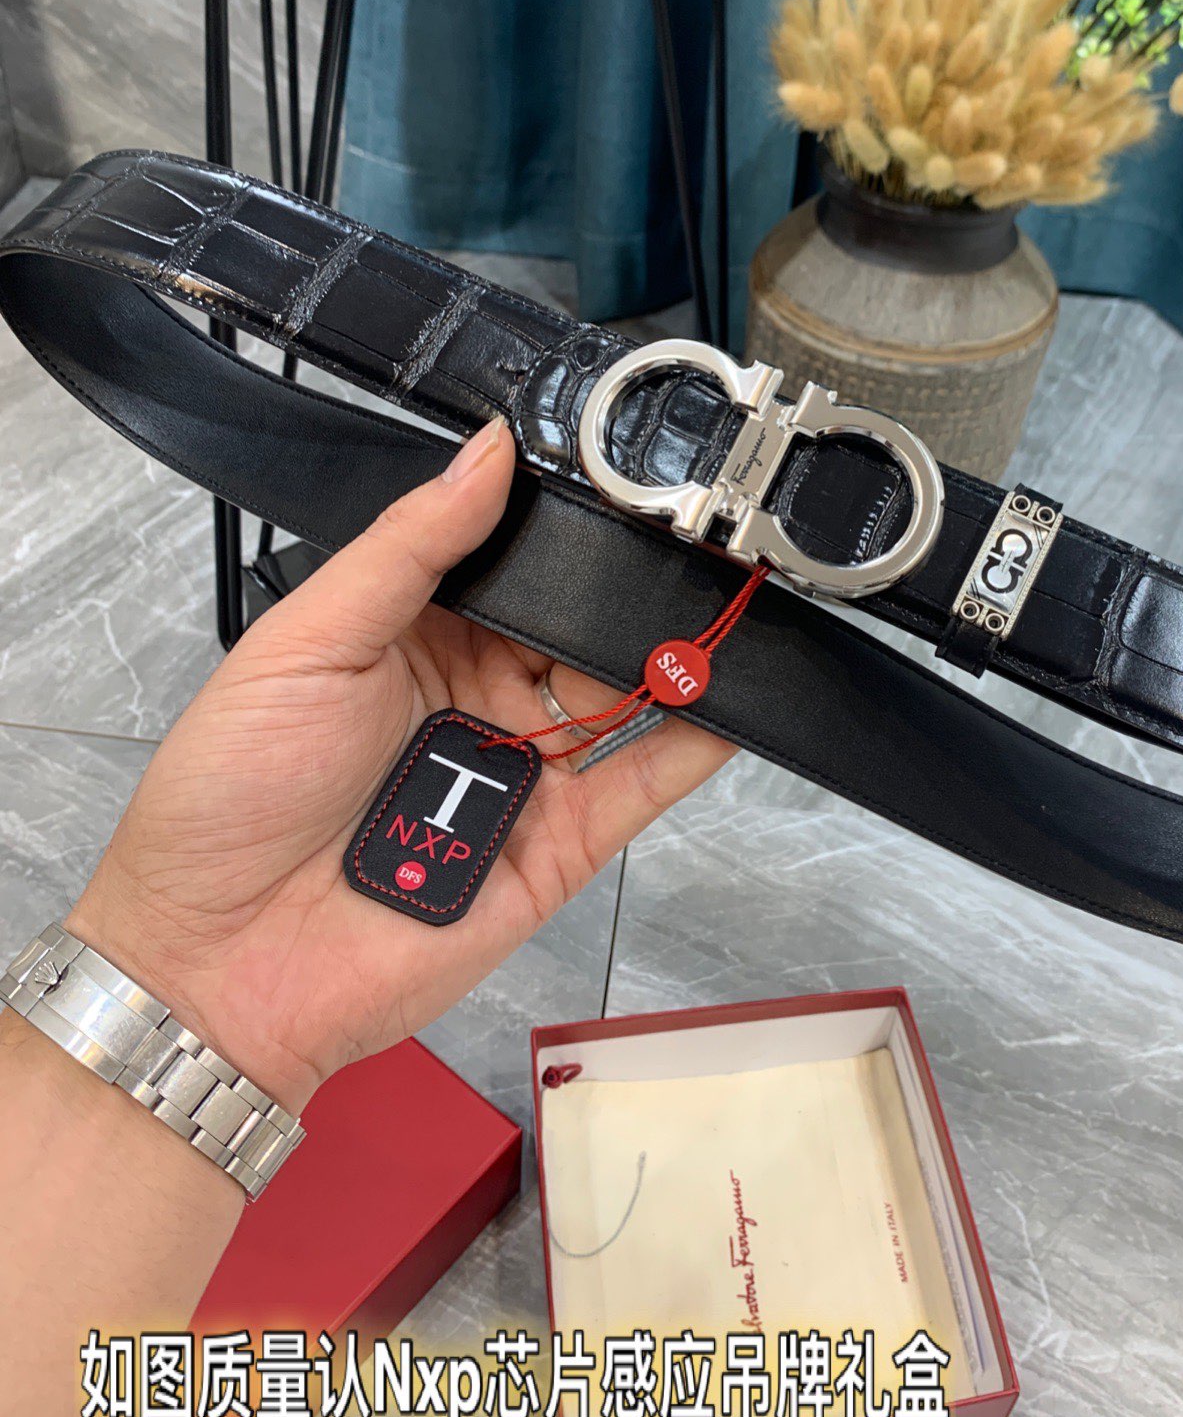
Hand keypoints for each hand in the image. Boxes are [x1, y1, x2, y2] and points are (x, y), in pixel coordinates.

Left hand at [69, 421, 733, 1109]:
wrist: (216, 964)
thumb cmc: (225, 798)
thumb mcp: (306, 640)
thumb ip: (408, 546)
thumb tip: (486, 452)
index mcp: (413, 635)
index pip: (510, 560)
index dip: (560, 525)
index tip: (615, 477)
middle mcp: (476, 695)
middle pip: (576, 623)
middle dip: (625, 586)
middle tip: (683, 536)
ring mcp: (524, 769)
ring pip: (623, 694)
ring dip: (673, 649)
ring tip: (718, 599)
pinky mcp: (561, 844)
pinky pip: (644, 783)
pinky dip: (697, 741)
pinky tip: (732, 693)